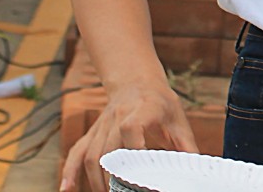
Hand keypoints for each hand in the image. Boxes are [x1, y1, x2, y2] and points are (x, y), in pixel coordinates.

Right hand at [60, 84, 197, 191]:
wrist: (137, 81)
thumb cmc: (161, 104)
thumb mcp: (179, 121)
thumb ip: (187, 147)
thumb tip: (196, 171)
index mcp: (144, 109)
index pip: (131, 127)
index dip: (133, 148)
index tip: (139, 173)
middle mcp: (118, 115)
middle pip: (108, 147)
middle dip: (113, 176)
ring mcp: (102, 125)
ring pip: (92, 154)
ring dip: (96, 180)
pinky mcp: (92, 133)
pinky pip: (77, 152)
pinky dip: (70, 171)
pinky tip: (66, 190)